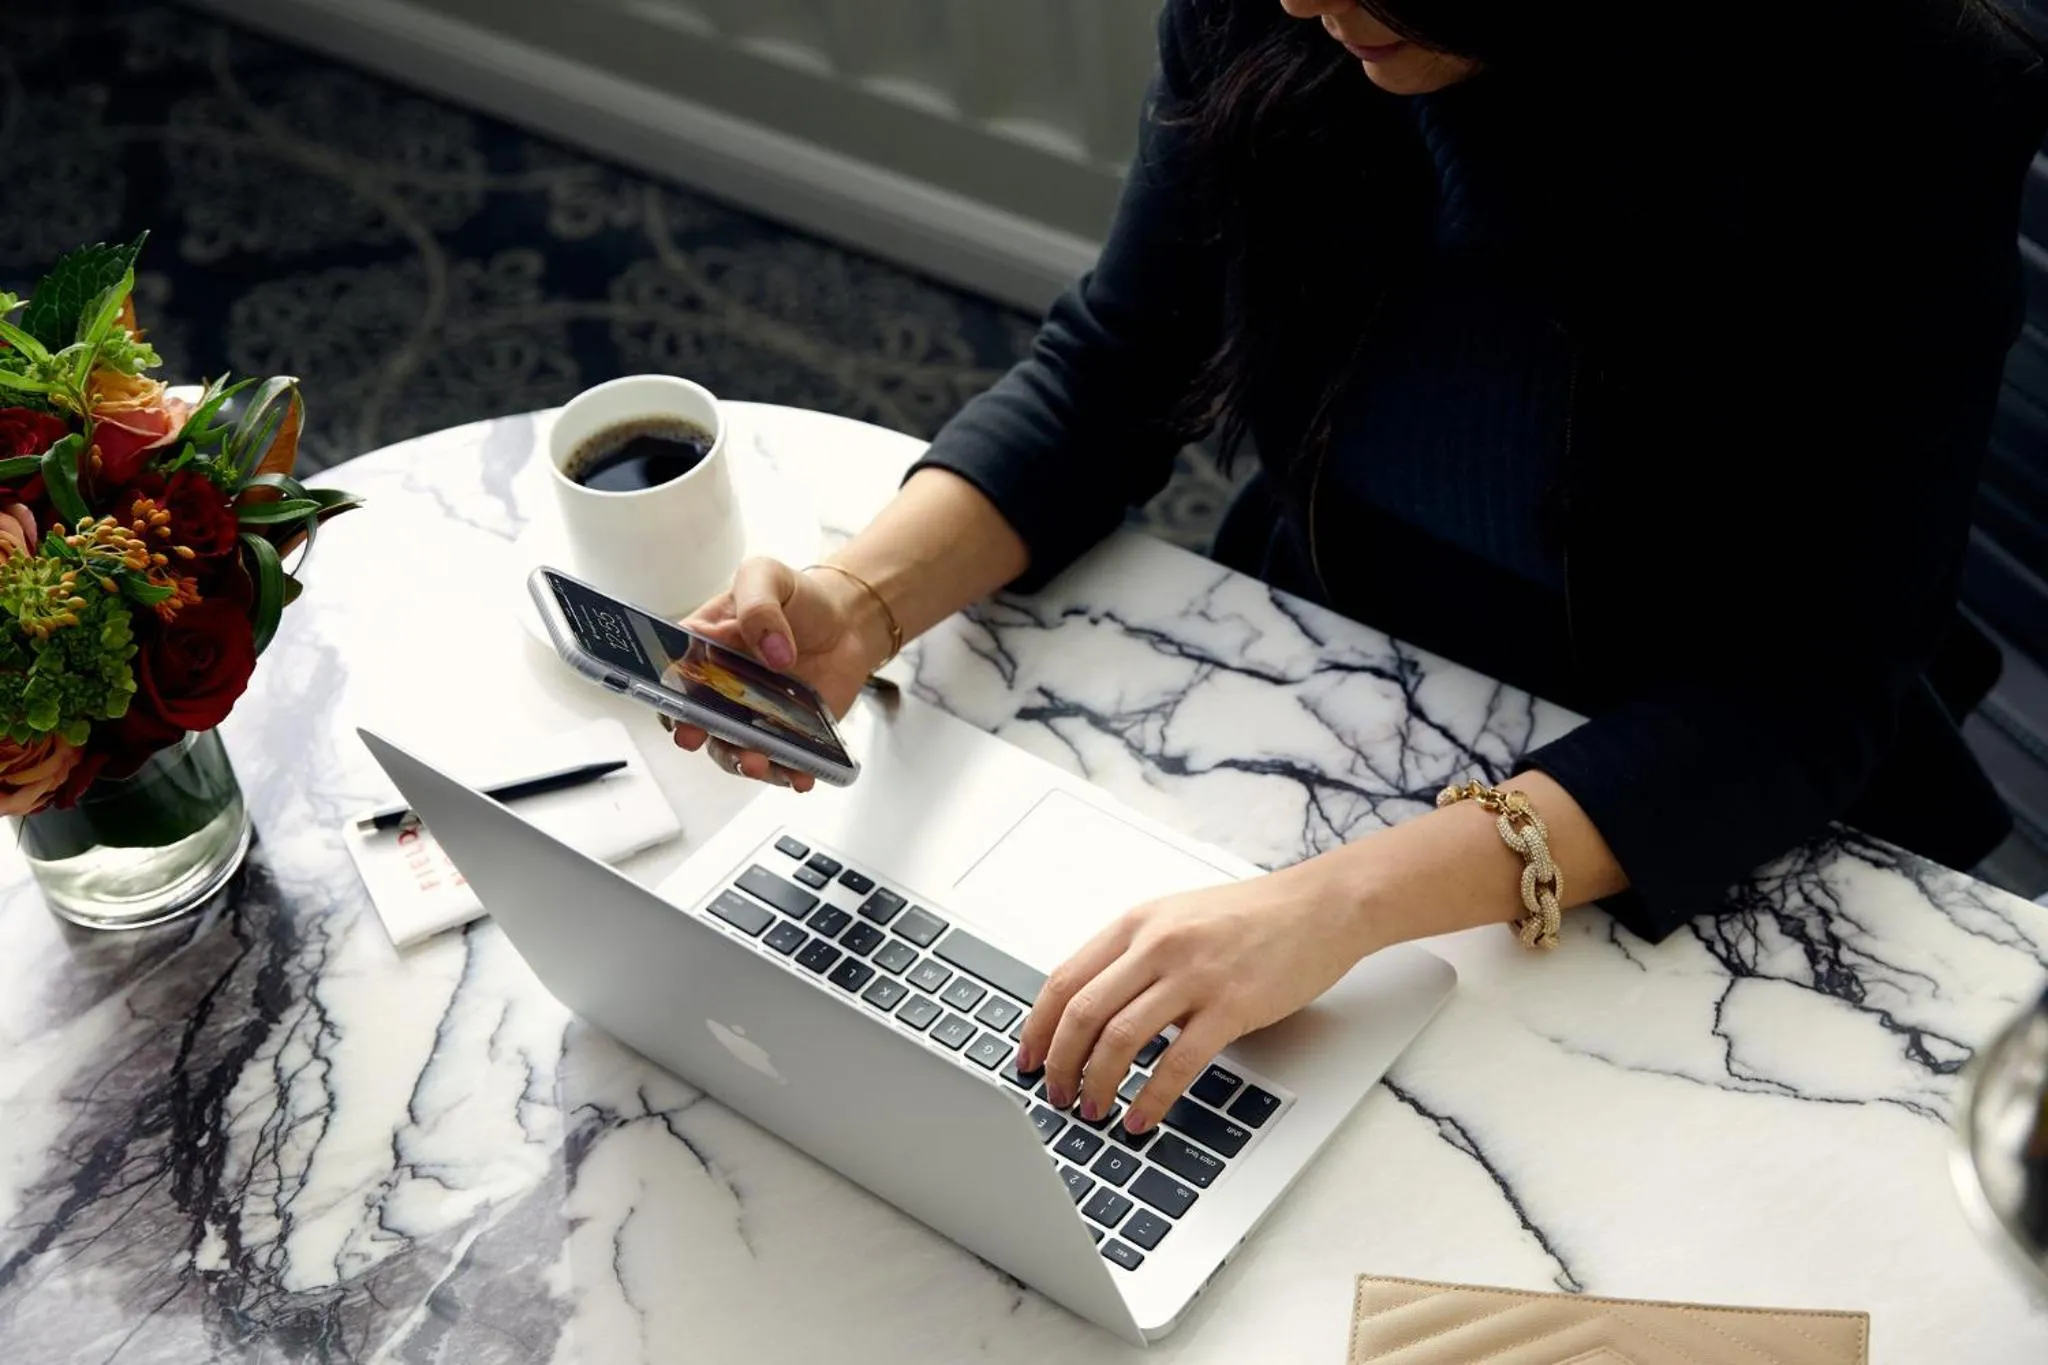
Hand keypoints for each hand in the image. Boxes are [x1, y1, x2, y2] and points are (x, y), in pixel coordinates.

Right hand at [669, 557, 888, 790]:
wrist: (847, 619)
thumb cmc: (796, 597)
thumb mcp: (768, 577)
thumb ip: (759, 606)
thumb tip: (771, 650)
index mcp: (703, 649)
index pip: (673, 679)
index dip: (669, 699)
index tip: (675, 711)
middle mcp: (722, 689)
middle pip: (701, 723)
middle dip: (701, 737)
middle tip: (704, 738)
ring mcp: (754, 715)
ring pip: (737, 749)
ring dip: (743, 762)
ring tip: (758, 762)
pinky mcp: (789, 733)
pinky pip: (783, 760)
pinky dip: (791, 772)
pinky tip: (801, 776)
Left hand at [1016, 863, 1375, 1134]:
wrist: (1319, 907)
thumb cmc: (1250, 915)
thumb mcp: (1175, 918)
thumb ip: (1132, 954)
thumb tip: (1089, 1009)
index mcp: (1135, 923)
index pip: (1064, 979)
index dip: (1038, 1027)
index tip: (1028, 1059)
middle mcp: (1156, 945)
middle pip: (1082, 1013)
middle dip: (1060, 1065)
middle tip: (1057, 1095)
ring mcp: (1193, 975)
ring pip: (1120, 1039)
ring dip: (1098, 1084)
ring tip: (1093, 1110)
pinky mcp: (1230, 1006)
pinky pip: (1176, 1063)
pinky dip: (1151, 1099)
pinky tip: (1141, 1118)